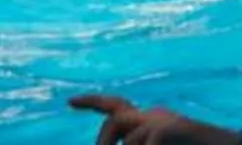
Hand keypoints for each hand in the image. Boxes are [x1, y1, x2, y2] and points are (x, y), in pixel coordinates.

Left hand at [69, 93, 241, 144]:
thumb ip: (140, 142)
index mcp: (151, 120)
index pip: (116, 106)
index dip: (92, 102)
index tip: (70, 101)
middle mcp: (155, 115)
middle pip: (115, 117)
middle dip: (102, 140)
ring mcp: (164, 119)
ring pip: (126, 135)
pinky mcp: (171, 128)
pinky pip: (143, 144)